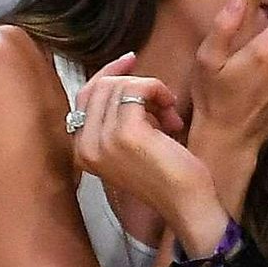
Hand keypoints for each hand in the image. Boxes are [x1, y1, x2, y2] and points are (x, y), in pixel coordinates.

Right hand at [64, 56, 230, 253]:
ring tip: (171, 117)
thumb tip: (119, 78)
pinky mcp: (125, 133)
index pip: (84, 95)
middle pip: (102, 86)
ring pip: (121, 85)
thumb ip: (114, 118)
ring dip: (153, 91)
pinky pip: (138, 88)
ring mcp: (103, 139)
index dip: (108, 73)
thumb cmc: (166, 176)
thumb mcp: (129, 144)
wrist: (186, 205)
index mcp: (81, 150)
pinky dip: (159, 92)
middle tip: (165, 105)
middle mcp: (84, 146)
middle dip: (136, 86)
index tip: (131, 60)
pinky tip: (173, 117)